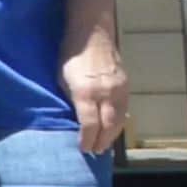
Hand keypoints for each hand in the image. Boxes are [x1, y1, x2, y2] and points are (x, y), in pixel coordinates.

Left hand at [68, 27, 128, 154]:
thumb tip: (73, 118)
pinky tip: (112, 128)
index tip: (82, 149)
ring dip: (112, 135)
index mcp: (85, 92)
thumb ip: (69, 98)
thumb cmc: (69, 55)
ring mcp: (118, 90)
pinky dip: (118, 123)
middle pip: (107, 126)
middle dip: (101, 141)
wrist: (92, 34)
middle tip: (94, 151)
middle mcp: (105, 94)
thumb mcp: (60, 78)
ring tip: (103, 144)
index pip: (89, 124)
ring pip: (119, 120)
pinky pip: (124, 110)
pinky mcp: (125, 86)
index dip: (86, 139)